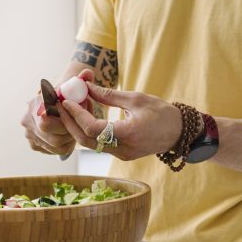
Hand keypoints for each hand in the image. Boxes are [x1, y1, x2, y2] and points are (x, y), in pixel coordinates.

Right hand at [20, 70, 96, 157]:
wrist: (55, 102)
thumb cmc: (66, 94)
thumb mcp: (73, 85)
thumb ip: (81, 79)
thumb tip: (87, 74)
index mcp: (35, 103)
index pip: (47, 120)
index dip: (66, 120)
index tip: (76, 114)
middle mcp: (27, 119)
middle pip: (53, 136)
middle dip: (71, 131)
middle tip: (80, 122)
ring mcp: (29, 134)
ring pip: (56, 145)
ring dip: (71, 138)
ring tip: (76, 126)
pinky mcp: (35, 145)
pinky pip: (55, 151)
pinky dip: (66, 144)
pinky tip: (70, 134)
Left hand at [57, 81, 188, 161]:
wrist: (180, 133)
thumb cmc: (162, 113)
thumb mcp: (136, 99)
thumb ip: (109, 95)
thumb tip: (87, 87)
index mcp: (128, 134)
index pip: (92, 128)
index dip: (76, 115)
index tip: (67, 100)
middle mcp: (122, 149)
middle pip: (86, 139)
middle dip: (70, 122)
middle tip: (61, 105)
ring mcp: (122, 155)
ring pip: (90, 143)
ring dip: (79, 126)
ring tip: (74, 106)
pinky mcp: (122, 154)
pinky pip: (99, 144)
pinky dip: (89, 130)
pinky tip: (88, 114)